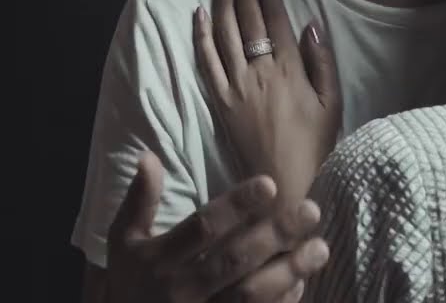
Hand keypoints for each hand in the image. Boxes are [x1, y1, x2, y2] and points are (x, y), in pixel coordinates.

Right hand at [104, 151, 329, 302]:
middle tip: (311, 211)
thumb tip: (149, 156)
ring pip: (249, 295)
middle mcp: (182, 289)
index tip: (270, 184)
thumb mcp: (124, 241)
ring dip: (288, 272)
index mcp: (161, 259)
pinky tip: (302, 284)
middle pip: (234, 260)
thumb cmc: (130, 282)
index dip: (236, 206)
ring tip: (320, 248)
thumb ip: (140, 200)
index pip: (203, 228)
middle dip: (275, 235)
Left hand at [195, 0, 341, 204]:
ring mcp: (237, 85)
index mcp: (290, 70)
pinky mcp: (220, 100)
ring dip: (222, 3)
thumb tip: (311, 24)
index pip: (275, 20)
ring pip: (225, 35)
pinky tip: (199, 15)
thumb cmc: (314, 143)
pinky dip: (201, 36)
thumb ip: (322, 62)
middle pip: (248, 21)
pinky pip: (207, 62)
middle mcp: (260, 71)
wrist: (282, 180)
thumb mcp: (332, 103)